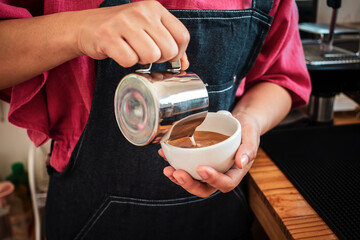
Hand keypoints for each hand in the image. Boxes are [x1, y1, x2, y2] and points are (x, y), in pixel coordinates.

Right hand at [75, 0, 189, 67]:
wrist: (86, 26)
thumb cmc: (121, 29)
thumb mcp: (147, 28)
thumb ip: (168, 42)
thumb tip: (184, 64)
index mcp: (155, 8)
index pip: (182, 36)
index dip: (179, 53)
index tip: (168, 57)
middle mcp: (141, 12)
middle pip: (168, 49)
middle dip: (160, 59)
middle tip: (146, 54)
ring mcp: (124, 23)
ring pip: (151, 56)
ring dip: (143, 61)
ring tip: (133, 52)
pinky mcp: (108, 37)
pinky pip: (130, 60)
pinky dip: (126, 63)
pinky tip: (120, 53)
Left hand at [158, 112, 260, 197]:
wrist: (239, 123)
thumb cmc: (247, 130)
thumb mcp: (251, 135)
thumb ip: (248, 148)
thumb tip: (241, 163)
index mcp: (235, 172)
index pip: (226, 183)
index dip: (213, 179)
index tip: (201, 168)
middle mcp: (221, 174)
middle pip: (205, 188)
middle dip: (190, 184)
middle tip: (177, 173)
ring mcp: (209, 170)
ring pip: (193, 181)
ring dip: (179, 178)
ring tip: (167, 169)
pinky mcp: (199, 162)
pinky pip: (187, 167)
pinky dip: (175, 162)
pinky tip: (164, 154)